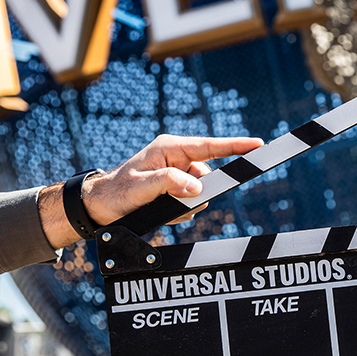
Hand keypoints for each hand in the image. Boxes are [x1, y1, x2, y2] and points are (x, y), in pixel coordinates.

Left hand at [38, 135, 262, 247]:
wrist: (100, 207)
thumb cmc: (116, 192)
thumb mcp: (141, 186)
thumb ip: (170, 183)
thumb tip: (197, 186)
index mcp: (170, 148)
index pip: (210, 146)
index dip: (236, 146)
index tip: (257, 145)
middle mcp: (177, 158)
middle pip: (208, 174)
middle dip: (198, 191)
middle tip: (176, 202)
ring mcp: (178, 174)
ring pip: (202, 191)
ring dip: (187, 204)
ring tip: (162, 207)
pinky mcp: (177, 188)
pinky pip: (193, 202)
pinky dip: (182, 210)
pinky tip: (163, 210)